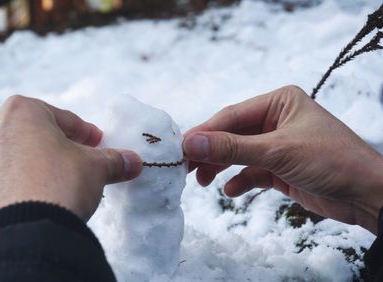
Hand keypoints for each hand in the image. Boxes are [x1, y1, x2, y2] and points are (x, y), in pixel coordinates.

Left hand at [0, 95, 141, 231]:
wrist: (28, 232)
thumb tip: (133, 161)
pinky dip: (4, 193)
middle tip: (71, 162)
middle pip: (27, 136)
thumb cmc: (61, 184)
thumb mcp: (96, 167)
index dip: (82, 131)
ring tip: (45, 187)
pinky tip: (22, 205)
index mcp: (21, 113)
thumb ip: (114, 160)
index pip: (59, 118)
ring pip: (4, 161)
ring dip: (23, 168)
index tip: (95, 142)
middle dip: (49, 147)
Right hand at [183, 86, 382, 233]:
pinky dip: (240, 181)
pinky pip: (252, 171)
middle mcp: (276, 119)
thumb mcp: (277, 151)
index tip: (180, 148)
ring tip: (202, 181)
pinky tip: (231, 191)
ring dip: (221, 167)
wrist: (368, 195)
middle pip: (232, 135)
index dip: (205, 132)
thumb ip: (231, 148)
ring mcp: (278, 144)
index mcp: (279, 102)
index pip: (231, 116)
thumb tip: (191, 144)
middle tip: (185, 167)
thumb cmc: (330, 160)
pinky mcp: (281, 167)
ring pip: (239, 154)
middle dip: (210, 152)